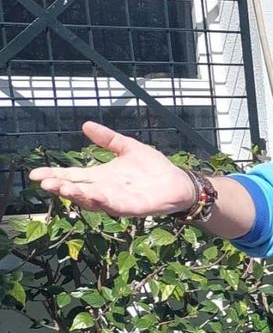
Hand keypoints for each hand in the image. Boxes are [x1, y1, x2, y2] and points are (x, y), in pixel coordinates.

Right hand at [29, 121, 194, 216]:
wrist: (178, 182)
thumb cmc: (153, 167)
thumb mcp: (128, 147)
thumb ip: (108, 139)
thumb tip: (86, 125)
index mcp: (100, 176)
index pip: (72, 176)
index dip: (54, 175)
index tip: (35, 174)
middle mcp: (104, 190)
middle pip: (77, 190)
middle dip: (60, 187)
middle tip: (44, 182)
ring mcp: (117, 200)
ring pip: (92, 201)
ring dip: (77, 195)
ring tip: (62, 188)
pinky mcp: (132, 208)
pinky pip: (115, 206)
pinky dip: (104, 201)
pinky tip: (95, 195)